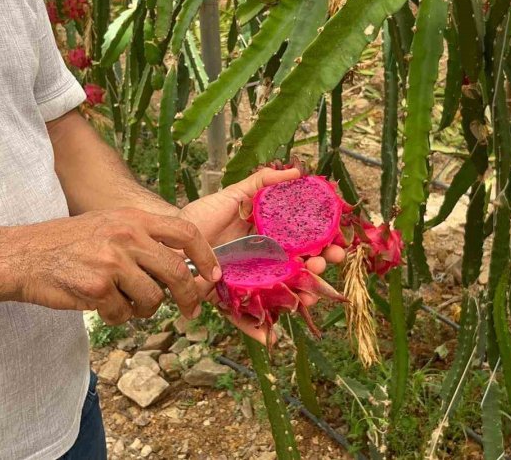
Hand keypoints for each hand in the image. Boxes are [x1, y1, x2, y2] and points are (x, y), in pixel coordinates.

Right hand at [11, 208, 219, 323]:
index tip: (212, 275)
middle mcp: (127, 236)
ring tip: (124, 302)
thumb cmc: (68, 243)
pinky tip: (100, 305)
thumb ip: (144, 239)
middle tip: (189, 310)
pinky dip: (115, 316)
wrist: (22, 255)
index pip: (185, 232)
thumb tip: (184, 266)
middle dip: (188, 296)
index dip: (205, 256)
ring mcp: (112, 262)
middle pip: (176, 271)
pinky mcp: (97, 287)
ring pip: (152, 299)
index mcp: (134, 219)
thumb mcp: (110, 225)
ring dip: (143, 309)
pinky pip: (122, 314)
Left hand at [178, 168, 345, 343]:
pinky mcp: (228, 298)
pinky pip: (243, 317)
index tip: (338, 247)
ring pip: (280, 294)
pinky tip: (270, 338)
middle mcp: (265, 261)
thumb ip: (263, 183)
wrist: (171, 236)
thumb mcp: (234, 195)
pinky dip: (256, 329)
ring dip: (298, 299)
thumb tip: (297, 172)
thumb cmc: (203, 216)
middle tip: (325, 266)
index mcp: (270, 238)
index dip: (324, 246)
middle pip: (299, 270)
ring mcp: (249, 281)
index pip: (304, 244)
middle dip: (318, 271)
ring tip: (308, 298)